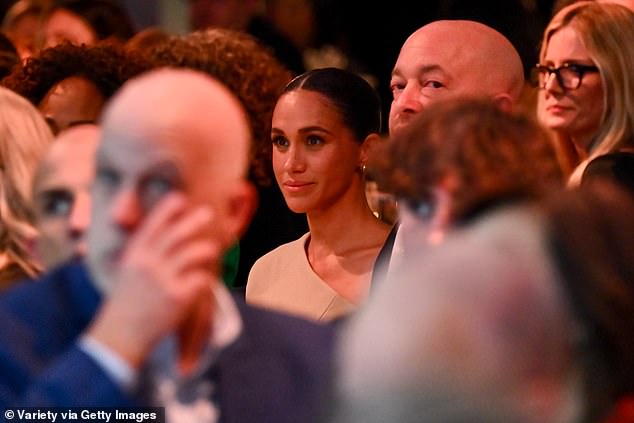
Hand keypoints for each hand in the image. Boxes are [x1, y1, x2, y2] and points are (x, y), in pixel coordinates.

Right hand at [87, 193, 219, 368]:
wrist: (120, 337)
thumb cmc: (124, 305)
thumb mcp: (126, 273)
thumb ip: (141, 254)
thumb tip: (155, 236)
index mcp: (134, 256)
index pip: (152, 226)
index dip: (166, 211)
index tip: (179, 197)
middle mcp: (148, 264)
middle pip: (175, 235)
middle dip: (193, 221)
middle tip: (208, 212)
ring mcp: (163, 280)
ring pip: (192, 254)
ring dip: (206, 249)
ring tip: (213, 248)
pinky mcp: (177, 296)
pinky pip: (199, 279)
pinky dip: (205, 278)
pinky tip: (208, 280)